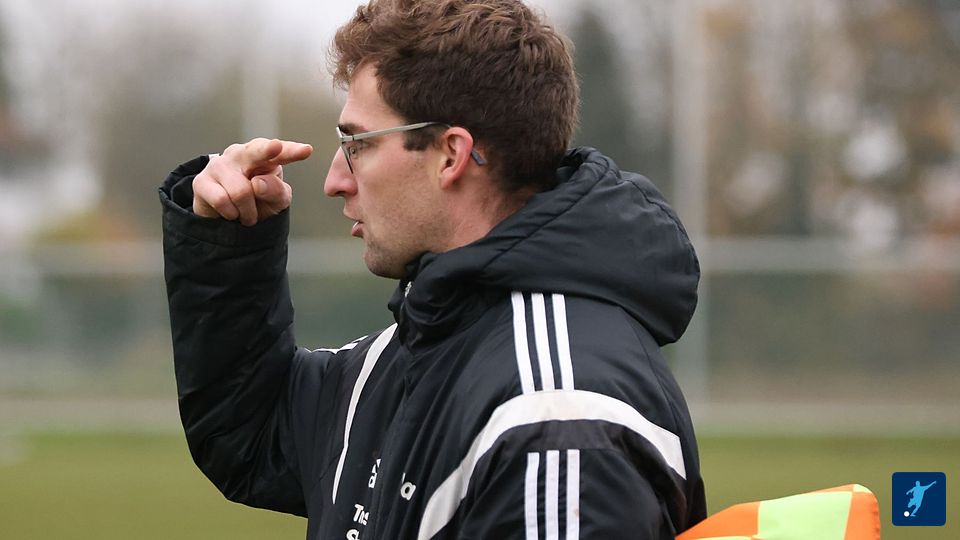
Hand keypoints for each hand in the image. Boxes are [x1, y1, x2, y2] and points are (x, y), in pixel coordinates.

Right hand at [193, 138, 312, 225]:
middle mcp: (241, 155)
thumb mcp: (276, 200)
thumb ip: (276, 191)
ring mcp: (219, 166)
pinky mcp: (202, 181)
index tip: (307, 150)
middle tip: (276, 148)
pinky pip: (222, 201)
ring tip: (247, 214)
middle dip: (266, 150)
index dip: (291, 151)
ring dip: (248, 211)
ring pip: (241, 192)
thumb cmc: (258, 202)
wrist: (229, 219)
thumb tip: (258, 183)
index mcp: (264, 156)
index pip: (280, 152)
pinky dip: (232, 214)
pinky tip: (231, 213)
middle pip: (255, 152)